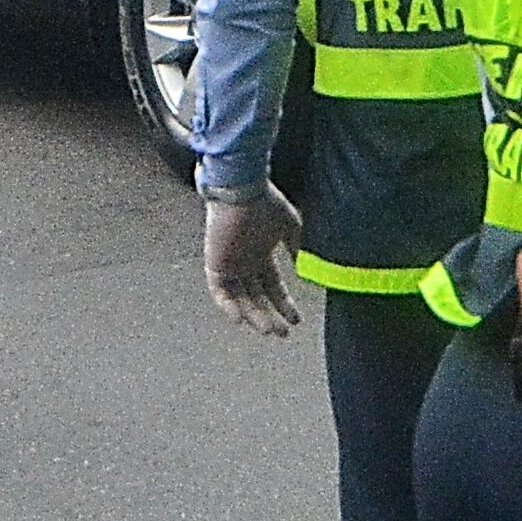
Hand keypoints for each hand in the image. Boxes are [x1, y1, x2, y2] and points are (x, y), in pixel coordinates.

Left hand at [204, 188, 304, 337]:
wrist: (241, 187)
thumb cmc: (265, 201)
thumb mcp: (290, 226)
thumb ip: (297, 248)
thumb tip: (307, 270)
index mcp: (260, 254)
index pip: (272, 287)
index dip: (284, 304)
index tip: (296, 320)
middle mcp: (244, 262)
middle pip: (256, 298)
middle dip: (270, 317)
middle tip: (282, 333)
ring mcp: (229, 264)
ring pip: (240, 299)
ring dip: (254, 316)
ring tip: (269, 330)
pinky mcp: (214, 262)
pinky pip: (219, 291)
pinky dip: (228, 305)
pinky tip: (241, 318)